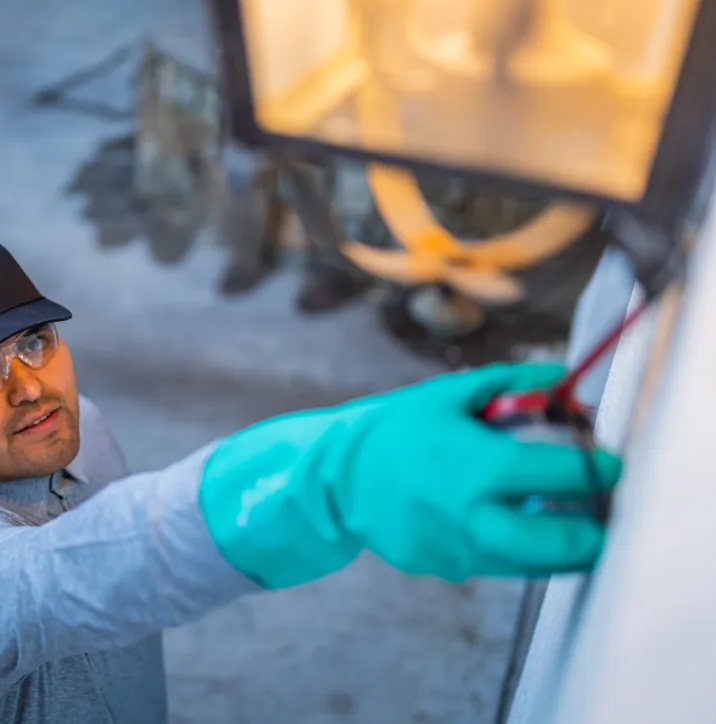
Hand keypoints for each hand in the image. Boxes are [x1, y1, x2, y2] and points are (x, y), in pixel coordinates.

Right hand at [200, 362, 621, 588]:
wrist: (336, 478)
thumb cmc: (394, 429)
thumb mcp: (450, 395)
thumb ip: (511, 383)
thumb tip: (562, 378)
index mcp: (481, 466)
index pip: (564, 474)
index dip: (600, 468)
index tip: (613, 464)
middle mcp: (475, 516)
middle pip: (560, 543)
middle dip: (592, 534)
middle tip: (600, 518)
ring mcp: (459, 549)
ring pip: (532, 564)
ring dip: (558, 548)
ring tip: (565, 526)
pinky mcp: (444, 568)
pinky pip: (493, 564)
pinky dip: (510, 549)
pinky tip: (503, 524)